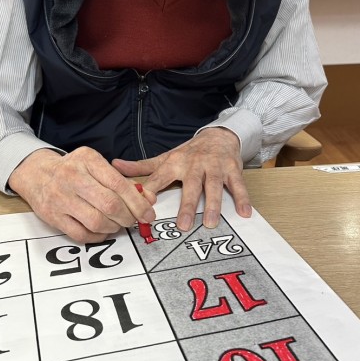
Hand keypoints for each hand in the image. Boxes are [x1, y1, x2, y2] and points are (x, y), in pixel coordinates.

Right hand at [8, 147, 155, 242]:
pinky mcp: (53, 216)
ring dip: (114, 227)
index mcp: (87, 160)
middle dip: (128, 217)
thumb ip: (123, 181)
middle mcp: (72, 177)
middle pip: (110, 204)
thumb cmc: (73, 170)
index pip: (118, 184)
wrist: (36, 174)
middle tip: (133, 220)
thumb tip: (148, 199)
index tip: (148, 213)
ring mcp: (60, 198)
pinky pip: (81, 234)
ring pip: (97, 221)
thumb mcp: (97, 166)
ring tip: (117, 224)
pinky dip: (98, 236)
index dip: (138, 202)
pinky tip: (103, 231)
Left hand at [112, 128, 250, 230]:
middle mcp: (195, 165)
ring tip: (211, 223)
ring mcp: (215, 167)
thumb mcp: (165, 158)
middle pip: (191, 186)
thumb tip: (115, 165)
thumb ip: (141, 167)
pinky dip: (242, 199)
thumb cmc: (189, 153)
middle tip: (183, 225)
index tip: (142, 207)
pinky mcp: (232, 170)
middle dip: (187, 205)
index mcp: (175, 163)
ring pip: (214, 187)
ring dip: (214, 205)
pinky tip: (244, 213)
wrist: (218, 135)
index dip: (150, 191)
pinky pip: (238, 186)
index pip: (160, 179)